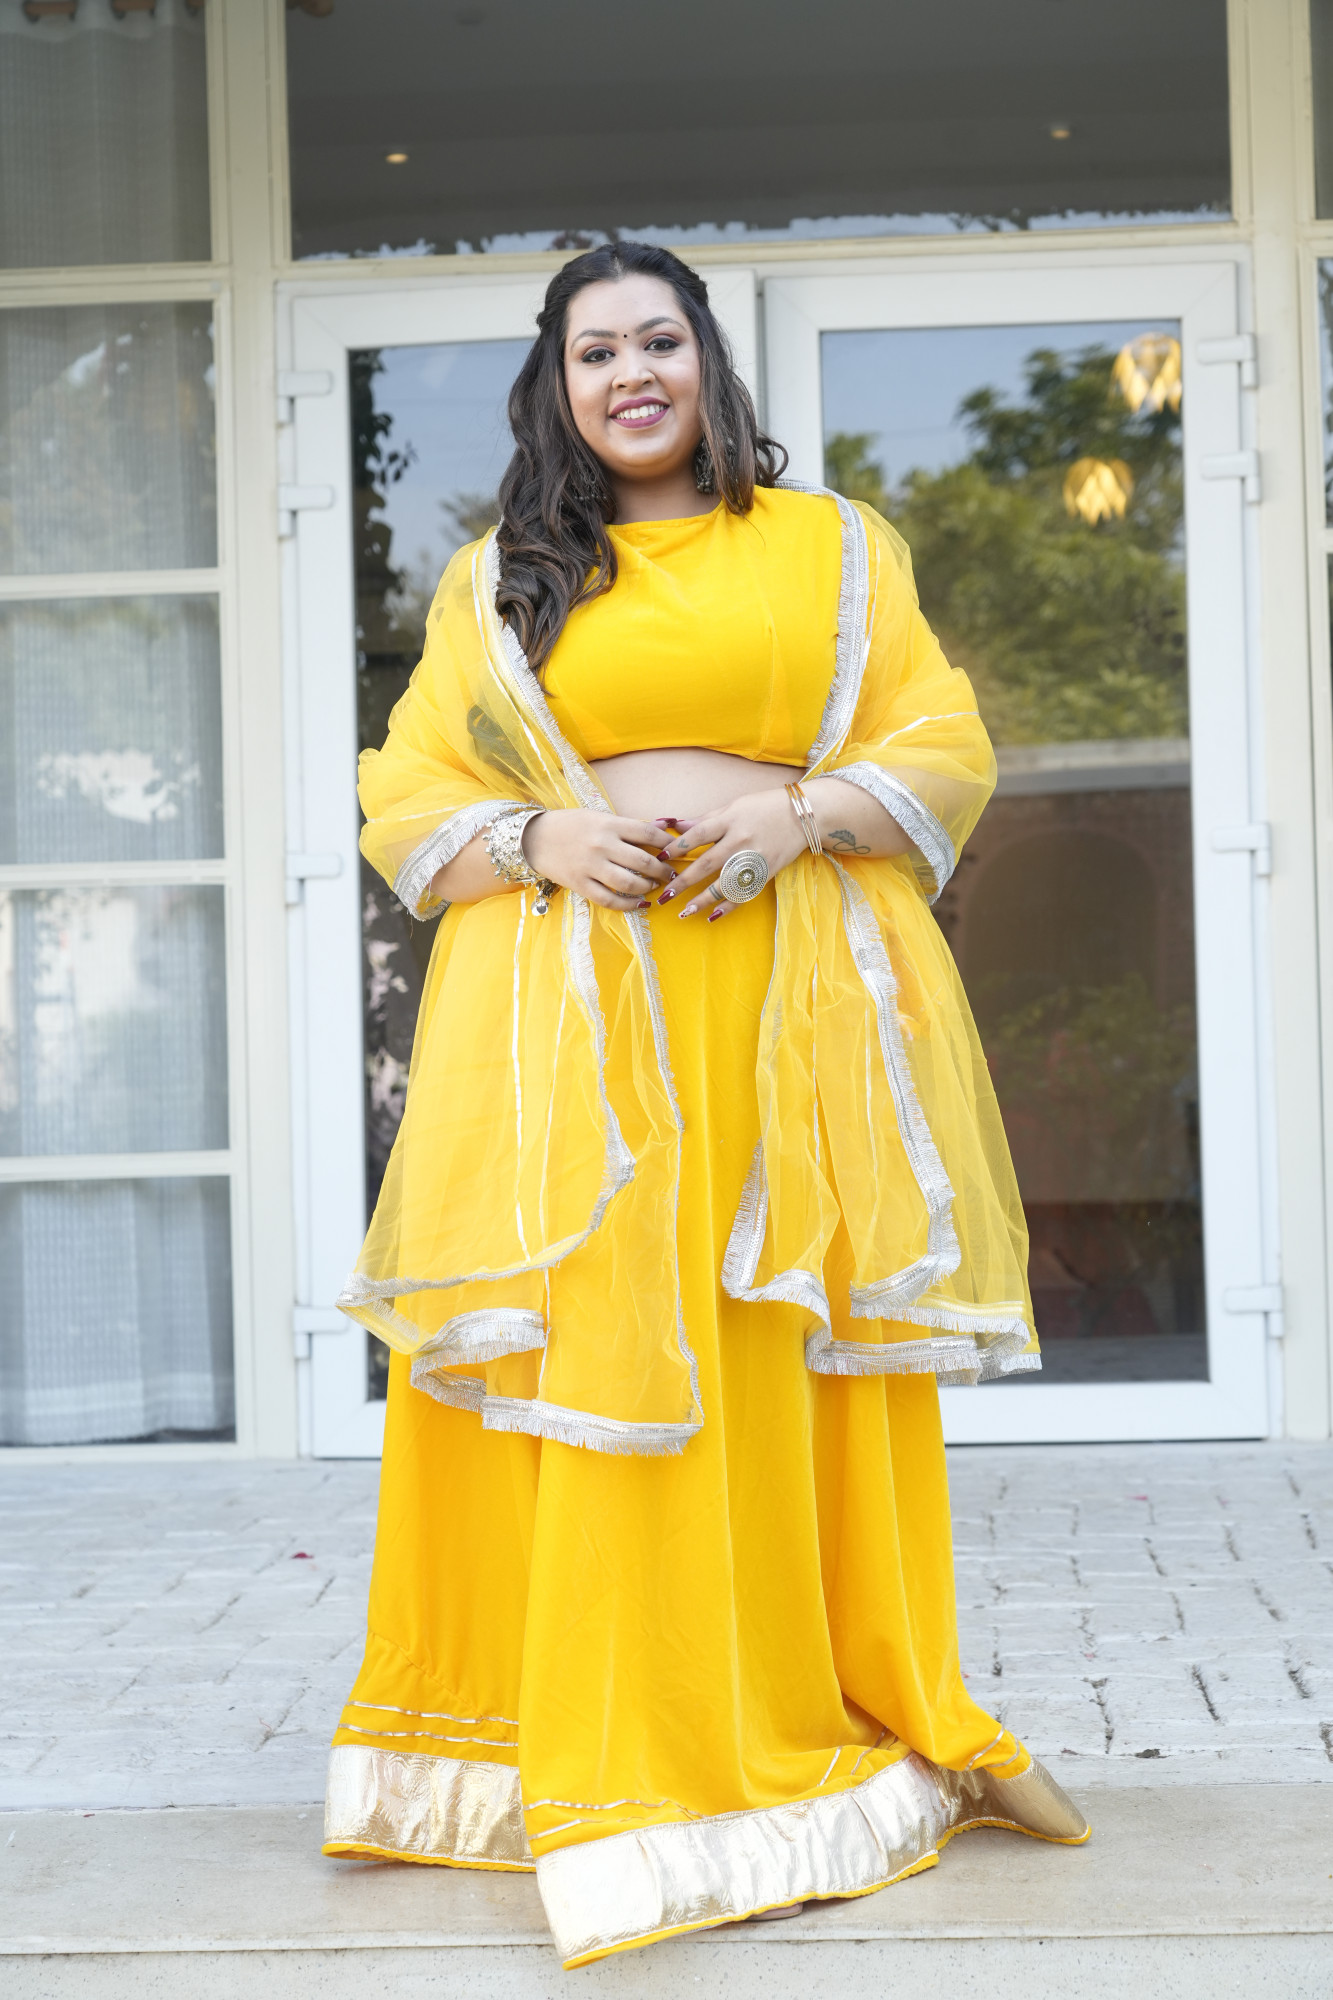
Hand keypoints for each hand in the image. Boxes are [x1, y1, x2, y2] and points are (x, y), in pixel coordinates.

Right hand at [523, 809, 674, 910]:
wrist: (534, 838)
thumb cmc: (571, 825)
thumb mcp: (600, 817)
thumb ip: (630, 826)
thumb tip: (666, 825)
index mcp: (608, 824)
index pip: (648, 832)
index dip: (668, 843)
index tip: (677, 851)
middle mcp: (601, 844)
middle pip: (643, 861)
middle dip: (663, 870)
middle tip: (671, 874)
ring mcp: (590, 866)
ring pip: (629, 883)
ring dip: (648, 887)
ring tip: (654, 886)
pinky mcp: (580, 884)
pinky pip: (609, 899)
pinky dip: (628, 905)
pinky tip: (639, 903)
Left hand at [656, 789, 805, 920]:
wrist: (803, 816)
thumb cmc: (764, 807)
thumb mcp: (734, 806)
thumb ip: (705, 819)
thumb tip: (675, 825)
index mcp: (730, 820)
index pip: (698, 835)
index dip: (678, 846)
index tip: (660, 858)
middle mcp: (741, 840)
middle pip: (707, 864)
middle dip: (684, 881)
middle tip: (663, 895)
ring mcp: (754, 859)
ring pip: (724, 884)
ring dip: (702, 900)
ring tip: (684, 911)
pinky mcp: (766, 873)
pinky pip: (745, 893)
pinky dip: (729, 906)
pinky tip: (713, 915)